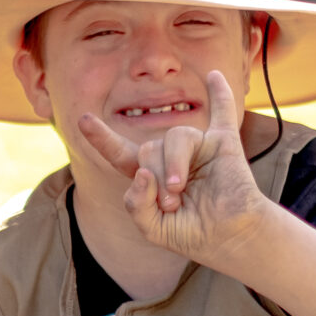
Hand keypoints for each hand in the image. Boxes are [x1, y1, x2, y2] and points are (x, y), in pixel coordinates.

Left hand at [74, 69, 269, 264]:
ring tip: (180, 190)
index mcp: (151, 176)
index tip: (84, 120)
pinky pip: (221, 111)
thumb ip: (137, 205)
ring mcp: (197, 147)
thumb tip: (142, 172)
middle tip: (170, 204)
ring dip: (173, 165)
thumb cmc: (192, 234)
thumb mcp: (152, 228)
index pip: (121, 154)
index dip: (103, 138)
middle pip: (147, 148)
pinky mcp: (223, 143)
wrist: (231, 239)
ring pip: (173, 136)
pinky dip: (220, 93)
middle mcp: (170, 157)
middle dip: (154, 176)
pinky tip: (214, 76)